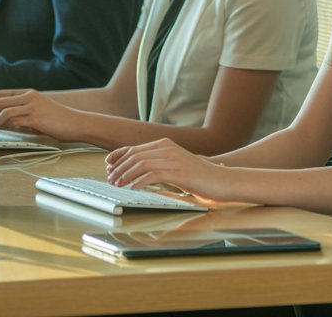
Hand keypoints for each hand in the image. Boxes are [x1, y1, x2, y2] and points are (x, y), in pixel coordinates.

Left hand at [0, 88, 78, 140]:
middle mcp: (29, 97)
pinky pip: (15, 120)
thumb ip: (22, 114)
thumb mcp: (39, 111)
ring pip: (4, 110)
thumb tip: (3, 122)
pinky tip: (5, 134)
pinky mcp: (37, 118)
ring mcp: (33, 106)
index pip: (1, 94)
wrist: (77, 123)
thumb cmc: (58, 120)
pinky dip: (7, 127)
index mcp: (29, 93)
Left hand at [105, 137, 228, 200]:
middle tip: (110, 179)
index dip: (119, 156)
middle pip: (135, 155)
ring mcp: (173, 159)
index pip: (135, 148)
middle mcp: (167, 148)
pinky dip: (139, 181)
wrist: (222, 180)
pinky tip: (132, 188)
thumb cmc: (200, 176)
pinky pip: (152, 174)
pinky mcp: (178, 172)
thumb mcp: (176, 166)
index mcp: (165, 144)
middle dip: (119, 167)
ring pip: (141, 164)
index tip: (108, 165)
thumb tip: (139, 173)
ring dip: (125, 175)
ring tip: (117, 184)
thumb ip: (159, 165)